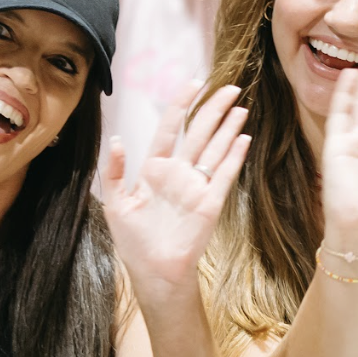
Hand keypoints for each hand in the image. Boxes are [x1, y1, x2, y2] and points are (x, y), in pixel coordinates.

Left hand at [103, 82, 250, 296]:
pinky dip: (234, 156)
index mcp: (155, 169)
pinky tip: (243, 137)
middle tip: (230, 88)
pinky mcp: (211, 202)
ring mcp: (197, 186)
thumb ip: (114, 171)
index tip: (193, 84)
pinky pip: (224, 174)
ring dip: (228, 128)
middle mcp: (179, 173)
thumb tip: (118, 139)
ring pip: (215, 149)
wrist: (153, 272)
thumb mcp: (115, 203)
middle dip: (213, 109)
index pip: (171, 128)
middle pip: (199, 132)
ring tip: (241, 106)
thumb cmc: (133, 241)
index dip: (182, 105)